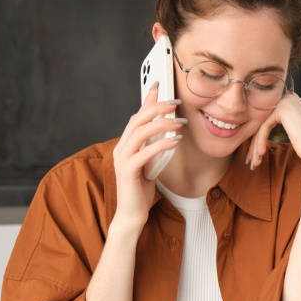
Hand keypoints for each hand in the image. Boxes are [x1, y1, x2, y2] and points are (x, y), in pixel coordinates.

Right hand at [111, 85, 185, 230]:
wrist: (132, 214)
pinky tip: (175, 141)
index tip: (160, 86)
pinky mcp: (128, 171)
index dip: (148, 100)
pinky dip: (161, 145)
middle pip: (137, 120)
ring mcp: (122, 159)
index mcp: (125, 144)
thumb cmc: (141, 189)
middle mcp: (121, 148)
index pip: (137, 116)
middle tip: (176, 102)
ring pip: (140, 133)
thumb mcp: (150, 162)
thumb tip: (167, 128)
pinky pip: (144, 153)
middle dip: (157, 107)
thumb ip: (153, 146)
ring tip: (179, 122)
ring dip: (161, 124)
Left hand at [247, 93, 300, 169]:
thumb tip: (261, 130)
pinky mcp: (282, 108)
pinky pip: (264, 126)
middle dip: (255, 142)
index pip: (269, 119)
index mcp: (293, 103)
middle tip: (251, 160)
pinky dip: (260, 141)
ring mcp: (287, 102)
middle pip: (264, 121)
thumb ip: (283, 124)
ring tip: (254, 162)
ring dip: (255, 145)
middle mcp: (290, 98)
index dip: (259, 137)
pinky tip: (260, 154)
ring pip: (262, 125)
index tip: (254, 155)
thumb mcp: (293, 132)